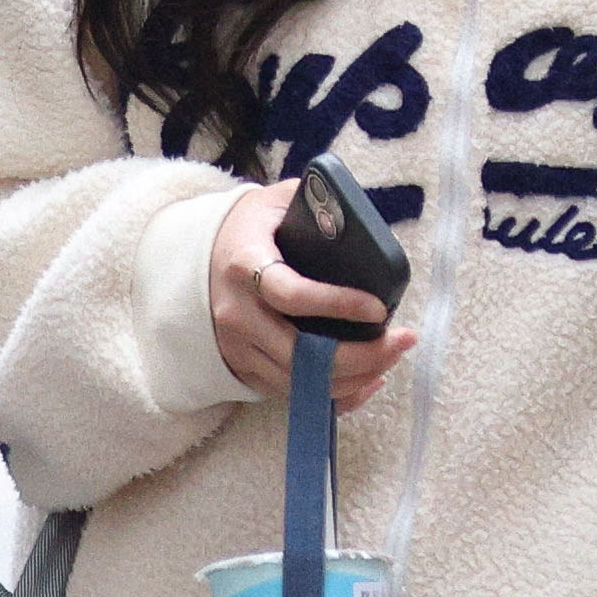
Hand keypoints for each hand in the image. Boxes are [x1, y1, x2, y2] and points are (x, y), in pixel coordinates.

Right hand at [208, 182, 411, 407]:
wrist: (194, 257)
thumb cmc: (251, 228)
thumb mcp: (278, 201)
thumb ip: (319, 204)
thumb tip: (368, 222)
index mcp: (244, 265)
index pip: (292, 295)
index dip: (338, 305)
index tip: (380, 308)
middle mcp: (237, 313)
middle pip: (300, 353)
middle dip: (360, 355)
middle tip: (402, 340)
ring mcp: (237, 347)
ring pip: (299, 381)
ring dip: (354, 378)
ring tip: (392, 356)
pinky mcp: (243, 369)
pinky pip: (292, 394)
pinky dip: (335, 395)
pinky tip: (369, 379)